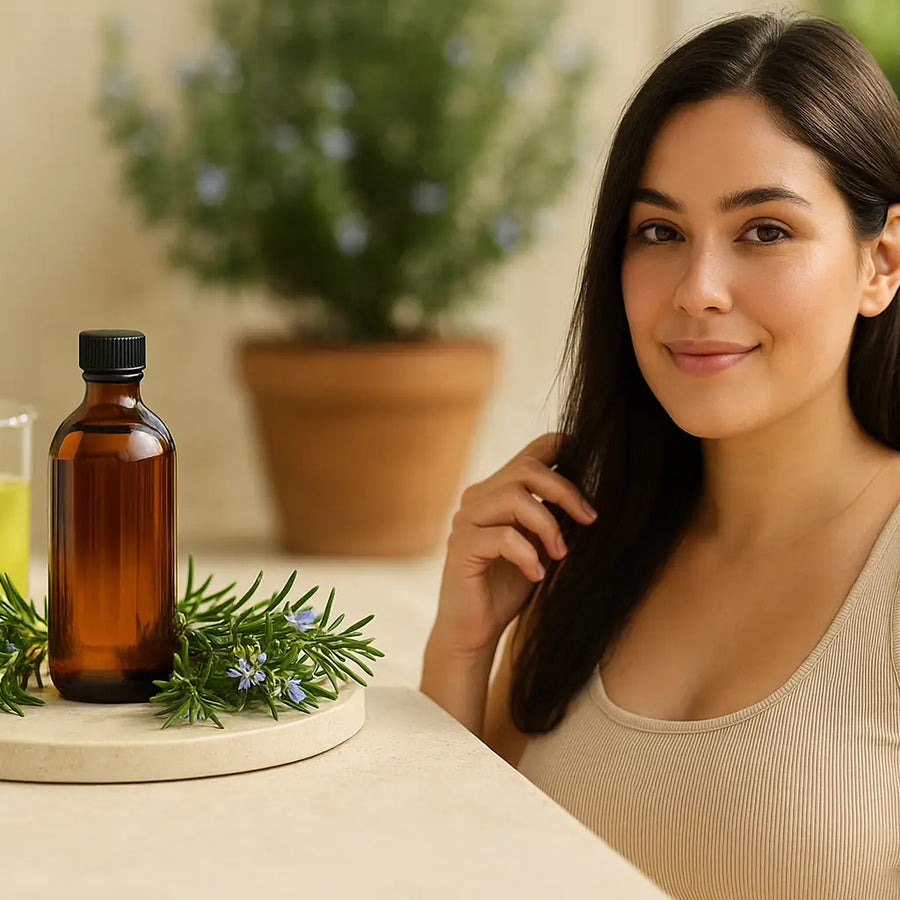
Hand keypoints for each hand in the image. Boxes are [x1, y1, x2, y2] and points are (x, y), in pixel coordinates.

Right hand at [433, 432, 597, 655]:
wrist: (475, 631)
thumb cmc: (509, 587)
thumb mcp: (541, 545)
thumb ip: (554, 516)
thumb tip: (590, 495)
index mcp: (496, 491)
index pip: (530, 453)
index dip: (562, 448)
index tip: (593, 465)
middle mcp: (477, 498)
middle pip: (525, 469)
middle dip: (565, 491)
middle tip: (589, 520)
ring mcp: (465, 520)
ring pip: (513, 498)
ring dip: (547, 525)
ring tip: (560, 555)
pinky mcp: (461, 547)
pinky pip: (502, 537)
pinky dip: (527, 554)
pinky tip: (536, 574)